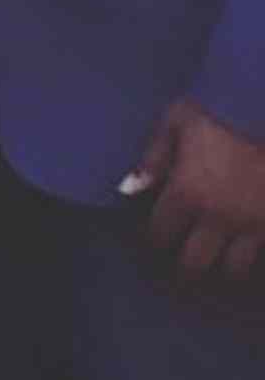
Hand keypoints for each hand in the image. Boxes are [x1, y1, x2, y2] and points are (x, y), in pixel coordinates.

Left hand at [130, 99, 264, 284]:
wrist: (262, 108)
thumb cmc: (216, 113)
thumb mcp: (174, 124)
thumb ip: (152, 159)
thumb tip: (128, 189)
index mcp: (187, 194)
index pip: (161, 233)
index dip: (153, 241)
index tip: (151, 243)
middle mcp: (218, 218)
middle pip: (195, 262)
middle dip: (183, 270)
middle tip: (178, 270)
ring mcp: (252, 225)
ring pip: (234, 267)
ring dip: (221, 269)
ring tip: (214, 266)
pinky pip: (262, 254)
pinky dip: (251, 258)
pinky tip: (244, 253)